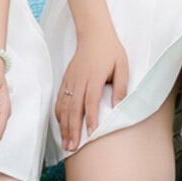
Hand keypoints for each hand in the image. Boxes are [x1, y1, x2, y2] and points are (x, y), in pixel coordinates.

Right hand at [57, 27, 129, 151]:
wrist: (94, 33)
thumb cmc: (110, 50)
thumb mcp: (122, 65)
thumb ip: (121, 85)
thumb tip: (118, 105)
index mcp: (94, 76)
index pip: (91, 100)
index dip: (91, 118)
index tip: (91, 135)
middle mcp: (79, 79)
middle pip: (74, 108)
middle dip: (73, 129)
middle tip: (73, 147)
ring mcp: (70, 80)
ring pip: (64, 106)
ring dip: (64, 126)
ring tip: (66, 142)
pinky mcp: (65, 79)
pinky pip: (59, 99)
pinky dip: (59, 114)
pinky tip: (61, 125)